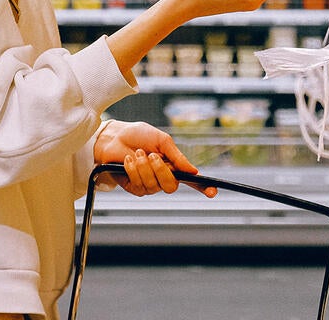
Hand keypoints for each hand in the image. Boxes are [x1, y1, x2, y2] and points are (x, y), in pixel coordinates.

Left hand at [93, 120, 216, 197]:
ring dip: (144, 168)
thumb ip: (177, 156)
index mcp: (173, 165)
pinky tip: (128, 160)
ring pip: (153, 186)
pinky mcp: (134, 188)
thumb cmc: (138, 135)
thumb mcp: (162, 141)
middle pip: (171, 186)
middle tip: (152, 155)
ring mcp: (149, 184)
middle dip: (161, 171)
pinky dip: (134, 170)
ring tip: (137, 153)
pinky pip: (139, 186)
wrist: (115, 137)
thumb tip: (194, 171)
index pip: (191, 180)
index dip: (203, 187)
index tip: (213, 192)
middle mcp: (163, 177)